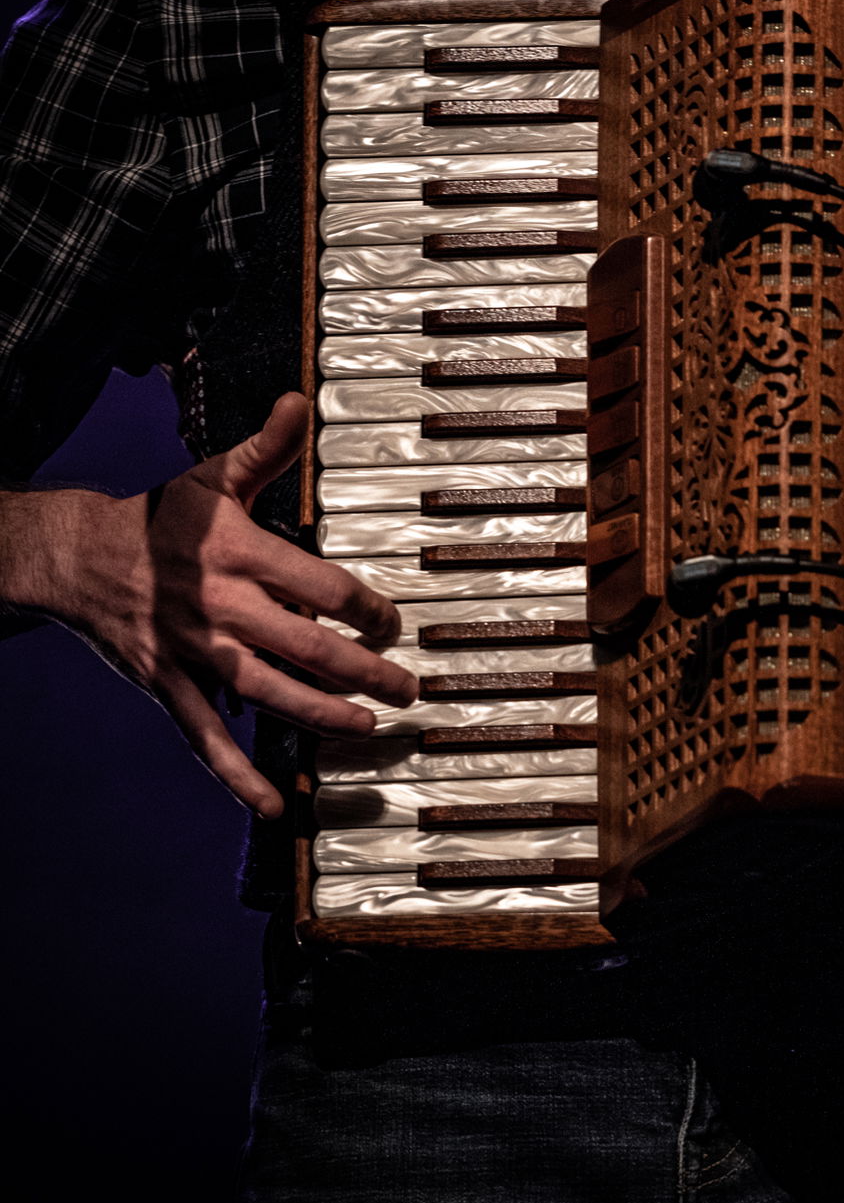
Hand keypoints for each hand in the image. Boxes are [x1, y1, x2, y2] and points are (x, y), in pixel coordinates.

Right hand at [25, 393, 416, 816]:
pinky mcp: (169, 683)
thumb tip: (300, 400)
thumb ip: (268, 448)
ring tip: (366, 729)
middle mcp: (221, 605)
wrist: (78, 555)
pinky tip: (273, 802)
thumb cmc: (163, 517)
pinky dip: (236, 774)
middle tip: (407, 689)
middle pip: (304, 645)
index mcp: (240, 553)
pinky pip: (205, 736)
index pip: (322, 585)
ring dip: (319, 715)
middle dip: (363, 672)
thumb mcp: (215, 476)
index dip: (367, 608)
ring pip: (265, 691)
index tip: (395, 625)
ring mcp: (194, 650)